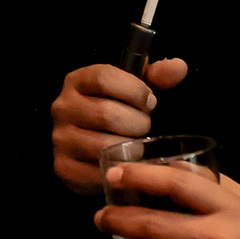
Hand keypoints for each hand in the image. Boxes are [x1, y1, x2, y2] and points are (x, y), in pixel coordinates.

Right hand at [51, 57, 188, 194]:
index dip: (134, 90)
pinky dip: (120, 169)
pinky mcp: (64, 167)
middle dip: (137, 123)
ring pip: (105, 145)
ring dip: (131, 149)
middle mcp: (62, 107)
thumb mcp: (134, 89)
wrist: (90, 147)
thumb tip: (179, 67)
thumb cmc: (117, 111)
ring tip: (136, 145)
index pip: (104, 78)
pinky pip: (99, 171)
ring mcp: (60, 138)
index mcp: (77, 81)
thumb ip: (157, 76)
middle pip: (107, 113)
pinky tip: (125, 163)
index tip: (149, 102)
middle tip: (144, 127)